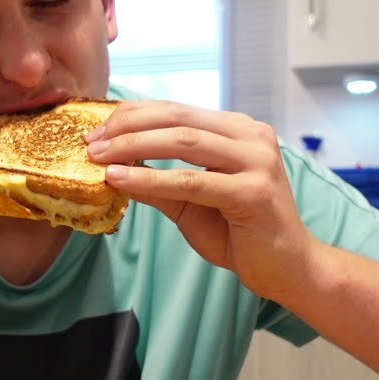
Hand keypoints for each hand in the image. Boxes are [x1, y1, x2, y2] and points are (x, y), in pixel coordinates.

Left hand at [86, 100, 316, 300]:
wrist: (287, 269)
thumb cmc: (241, 234)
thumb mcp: (189, 204)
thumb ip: (157, 183)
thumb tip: (111, 168)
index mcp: (237, 130)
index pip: (176, 110)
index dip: (132, 116)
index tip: (96, 131)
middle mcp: (251, 136)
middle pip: (177, 118)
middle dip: (127, 127)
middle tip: (90, 143)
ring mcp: (257, 161)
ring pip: (184, 141)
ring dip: (133, 146)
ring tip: (99, 158)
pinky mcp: (254, 191)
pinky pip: (192, 181)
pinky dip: (152, 178)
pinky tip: (121, 179)